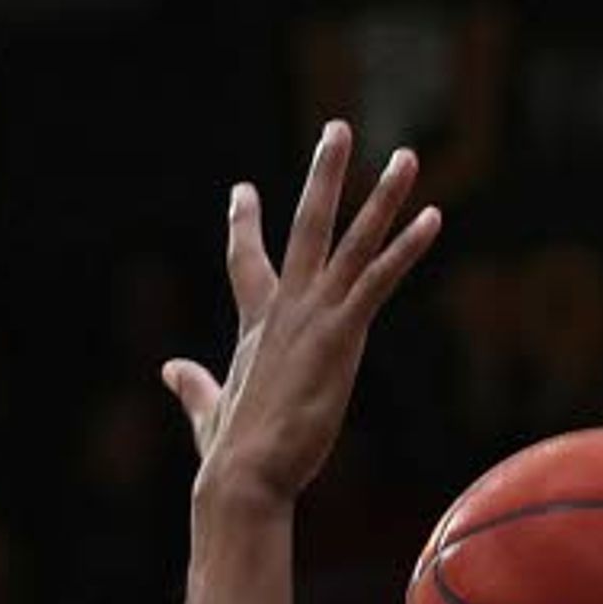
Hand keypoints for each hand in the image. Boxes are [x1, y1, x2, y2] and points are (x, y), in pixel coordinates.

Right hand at [162, 122, 441, 508]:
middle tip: (338, 129)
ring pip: (352, 241)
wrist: (243, 474)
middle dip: (324, 175)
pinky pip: (379, 279)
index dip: (245, 224)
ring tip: (407, 157)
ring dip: (382, 197)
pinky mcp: (340, 335)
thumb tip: (169, 369)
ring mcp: (313, 316)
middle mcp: (285, 308)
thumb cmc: (229, 454)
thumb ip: (192, 386)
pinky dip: (406, 248)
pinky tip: (433, 219)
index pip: (247, 261)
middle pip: (307, 225)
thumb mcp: (208, 409)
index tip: (243, 190)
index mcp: (257, 325)